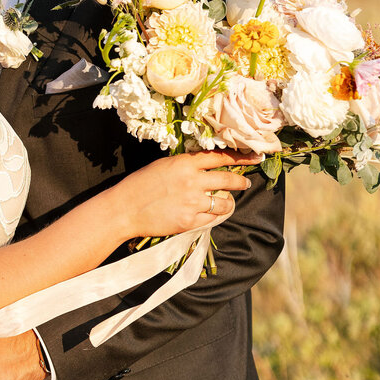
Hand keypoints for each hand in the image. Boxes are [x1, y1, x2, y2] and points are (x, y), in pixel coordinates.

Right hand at [122, 149, 261, 238]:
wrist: (125, 208)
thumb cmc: (141, 184)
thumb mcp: (164, 166)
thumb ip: (186, 165)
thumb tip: (207, 167)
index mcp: (185, 163)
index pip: (220, 158)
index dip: (241, 157)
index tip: (255, 158)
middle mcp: (192, 181)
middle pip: (229, 181)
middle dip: (240, 183)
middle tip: (244, 184)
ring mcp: (192, 202)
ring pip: (225, 203)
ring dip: (227, 203)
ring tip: (224, 203)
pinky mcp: (190, 221)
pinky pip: (213, 219)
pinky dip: (213, 216)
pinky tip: (207, 214)